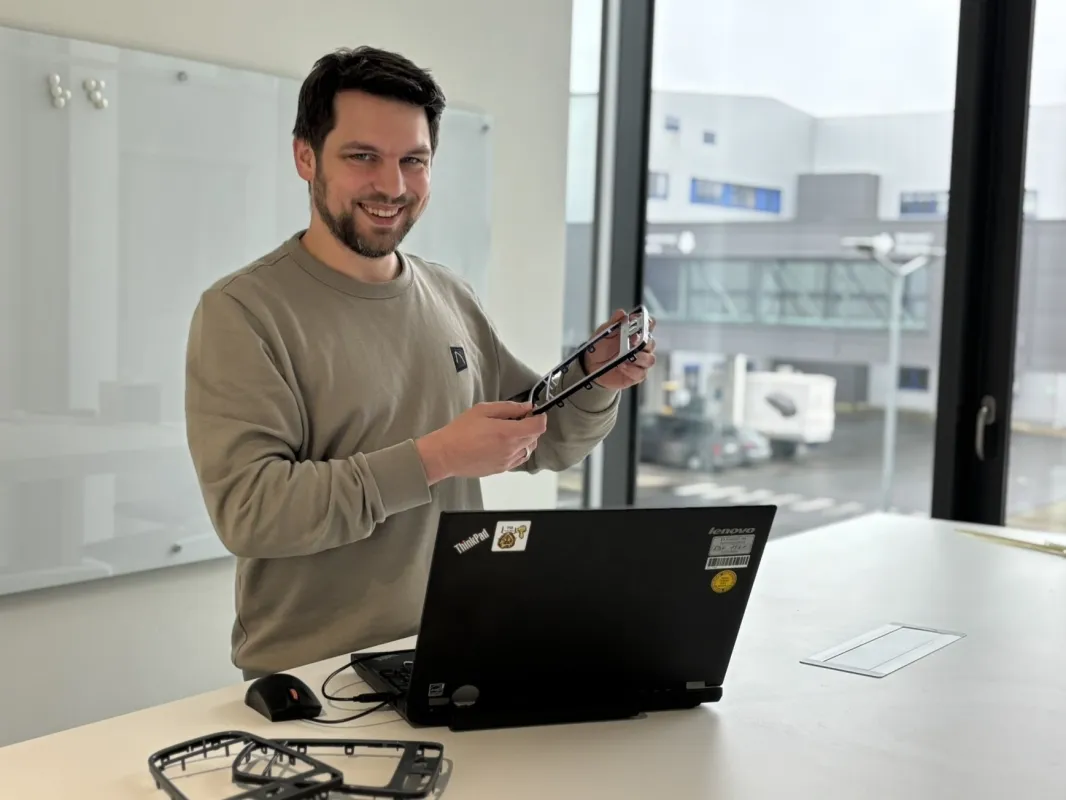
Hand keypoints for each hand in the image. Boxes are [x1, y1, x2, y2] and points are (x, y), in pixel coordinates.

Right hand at [416, 401, 546, 482]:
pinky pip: (519, 459)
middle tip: (517, 419)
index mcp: (508, 433)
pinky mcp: (502, 470)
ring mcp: (508, 462)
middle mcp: (512, 450)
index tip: (533, 412)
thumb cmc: (461, 430)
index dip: (540, 417)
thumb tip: (527, 407)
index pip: (538, 426)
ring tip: (510, 432)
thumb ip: (508, 408)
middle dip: (532, 426)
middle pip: (535, 438)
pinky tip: (505, 444)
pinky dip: (519, 450)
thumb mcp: (483, 410)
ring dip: (526, 439)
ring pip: (529, 450)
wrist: (445, 455)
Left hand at [582, 309, 656, 390]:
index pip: (648, 326)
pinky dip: (632, 370)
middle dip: (643, 342)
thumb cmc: (600, 348)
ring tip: (626, 357)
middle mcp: (641, 347)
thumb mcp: (603, 333)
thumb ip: (613, 323)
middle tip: (632, 340)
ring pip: (650, 359)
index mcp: (635, 333)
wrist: (591, 366)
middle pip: (651, 343)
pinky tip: (622, 367)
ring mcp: (640, 361)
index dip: (649, 324)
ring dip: (639, 358)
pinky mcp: (636, 375)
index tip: (646, 323)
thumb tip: (621, 313)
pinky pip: (641, 373)